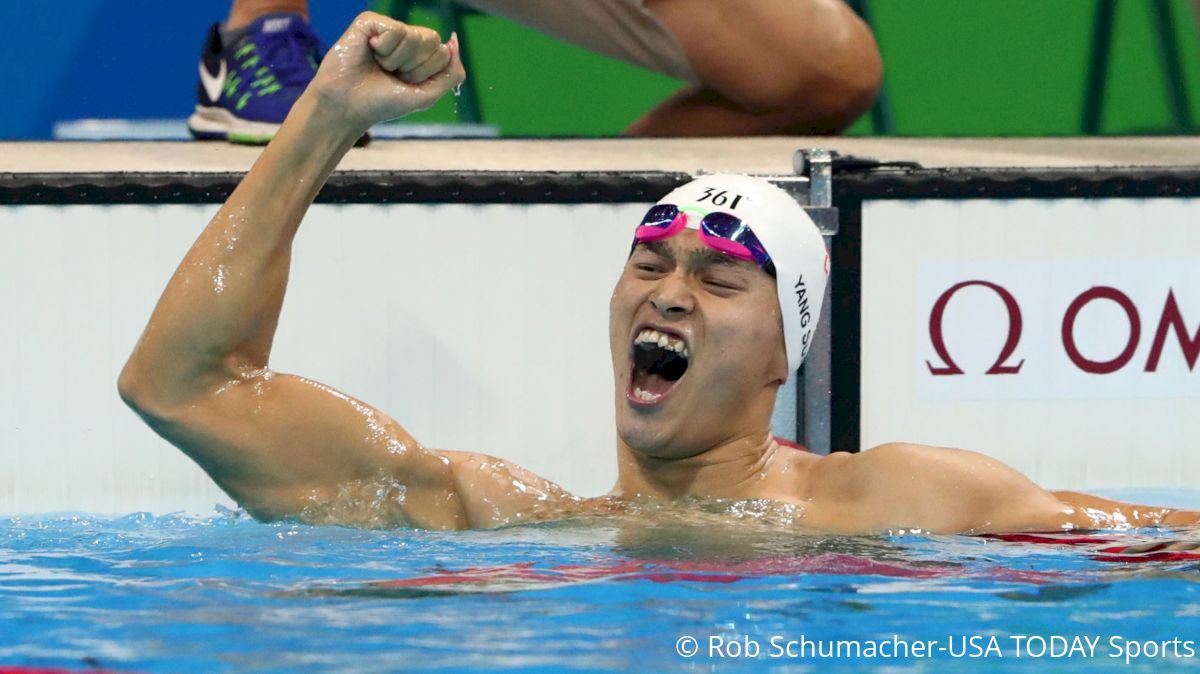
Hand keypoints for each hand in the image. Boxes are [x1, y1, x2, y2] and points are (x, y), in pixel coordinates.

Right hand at [306, 12, 464, 133]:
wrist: (347, 107)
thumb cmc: (382, 103)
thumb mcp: (426, 95)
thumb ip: (451, 73)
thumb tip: (454, 41)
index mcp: (420, 54)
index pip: (443, 53)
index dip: (425, 73)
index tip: (404, 83)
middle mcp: (406, 38)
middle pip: (433, 41)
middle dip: (415, 66)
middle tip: (392, 74)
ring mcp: (388, 28)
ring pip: (415, 36)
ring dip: (397, 60)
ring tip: (379, 65)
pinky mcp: (370, 21)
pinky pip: (395, 30)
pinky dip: (384, 49)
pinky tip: (369, 53)